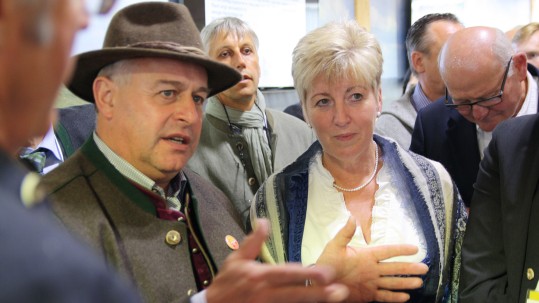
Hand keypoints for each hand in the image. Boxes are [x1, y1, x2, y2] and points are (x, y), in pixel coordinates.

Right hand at [206, 219, 349, 302]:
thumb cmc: (225, 283)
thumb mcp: (236, 259)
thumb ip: (253, 241)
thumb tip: (263, 221)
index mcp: (260, 276)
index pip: (288, 274)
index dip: (308, 274)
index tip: (327, 274)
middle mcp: (265, 294)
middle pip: (296, 294)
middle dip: (319, 293)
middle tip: (340, 292)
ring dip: (314, 302)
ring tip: (334, 298)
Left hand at [316, 216, 428, 301]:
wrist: (319, 283)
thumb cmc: (326, 263)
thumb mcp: (335, 246)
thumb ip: (345, 233)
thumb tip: (352, 216)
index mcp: (366, 256)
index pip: (387, 251)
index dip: (400, 250)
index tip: (415, 248)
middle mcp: (372, 269)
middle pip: (394, 268)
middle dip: (409, 268)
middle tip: (424, 268)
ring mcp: (371, 282)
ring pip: (392, 282)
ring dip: (405, 282)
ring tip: (419, 282)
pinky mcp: (368, 294)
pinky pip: (384, 296)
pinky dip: (394, 297)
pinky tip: (405, 297)